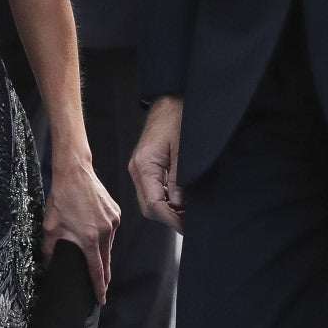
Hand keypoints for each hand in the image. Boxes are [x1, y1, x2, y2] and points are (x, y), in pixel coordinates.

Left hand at [42, 148, 119, 304]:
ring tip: (95, 258)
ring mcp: (112, 221)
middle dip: (104, 276)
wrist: (75, 173)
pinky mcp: (115, 212)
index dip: (99, 286)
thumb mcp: (50, 227)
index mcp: (89, 238)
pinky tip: (95, 233)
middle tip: (102, 288)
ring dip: (102, 253)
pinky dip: (104, 236)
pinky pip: (111, 230)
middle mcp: (105, 232)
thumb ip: (50, 249)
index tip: (101, 299)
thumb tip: (50, 263)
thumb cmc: (61, 199)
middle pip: (106, 260)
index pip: (97, 270)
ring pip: (109, 245)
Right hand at [129, 96, 184, 231]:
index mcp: (144, 165)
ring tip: (187, 214)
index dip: (170, 219)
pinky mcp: (145, 167)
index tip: (186, 227)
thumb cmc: (178, 117)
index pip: (153, 204)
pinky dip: (165, 200)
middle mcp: (137, 169)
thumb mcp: (184, 150)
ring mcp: (139, 168)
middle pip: (148, 207)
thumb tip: (178, 204)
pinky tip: (180, 201)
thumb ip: (179, 179)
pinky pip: (151, 191)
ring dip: (167, 211)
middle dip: (168, 218)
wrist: (170, 100)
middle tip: (189, 224)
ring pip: (149, 201)